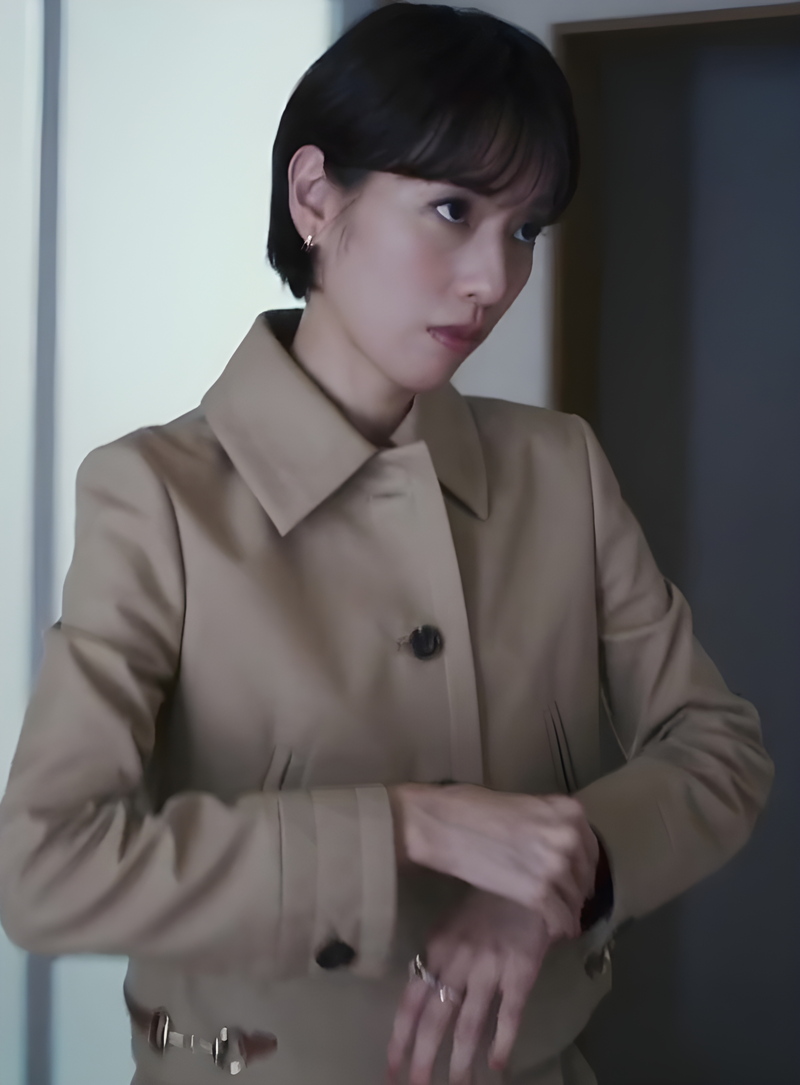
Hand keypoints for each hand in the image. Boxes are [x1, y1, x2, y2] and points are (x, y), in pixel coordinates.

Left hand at [386, 889, 552, 1084]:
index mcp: (436, 950)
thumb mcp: (451, 925)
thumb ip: (438, 958)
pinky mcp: (521, 972)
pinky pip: (510, 1015)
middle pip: (435, 1020)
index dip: (400, 1039)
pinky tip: (498, 1066)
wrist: (526, 878)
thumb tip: (422, 994)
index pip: (410, 1002)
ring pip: (469, 1025)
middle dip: (423, 1059)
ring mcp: (489, 969)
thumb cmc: (487, 901)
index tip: (391, 1069)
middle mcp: (457, 962)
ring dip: (462, 1062)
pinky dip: (503, 1043)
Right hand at [389, 784, 598, 941]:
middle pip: (584, 876)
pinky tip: (550, 931)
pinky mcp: (540, 893)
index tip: (573, 879)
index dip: (581, 868)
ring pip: (574, 900)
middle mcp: (569, 837)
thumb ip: (547, 824)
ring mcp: (557, 866)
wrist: (445, 824)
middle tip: (561, 900)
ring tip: (554, 917)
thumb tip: (555, 844)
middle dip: (574, 890)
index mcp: (568, 811)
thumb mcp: (524, 806)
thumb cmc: (473, 808)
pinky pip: (561, 919)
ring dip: (566, 910)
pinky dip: (558, 928)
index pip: (589, 848)